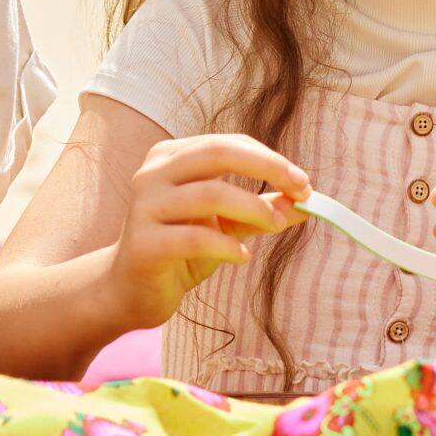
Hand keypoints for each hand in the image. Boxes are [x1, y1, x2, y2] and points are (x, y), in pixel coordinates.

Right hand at [113, 132, 308, 325]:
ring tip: (276, 226)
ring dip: (254, 208)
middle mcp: (153, 173)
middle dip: (267, 168)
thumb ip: (260, 210)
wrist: (129, 291)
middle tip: (302, 188)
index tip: (303, 182)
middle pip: (218, 153)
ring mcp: (144, 207)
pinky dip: (227, 246)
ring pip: (210, 194)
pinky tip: (243, 257)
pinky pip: (194, 238)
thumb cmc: (180, 251)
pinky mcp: (143, 243)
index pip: (228, 143)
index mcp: (171, 158)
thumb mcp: (225, 226)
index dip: (270, 158)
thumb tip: (306, 202)